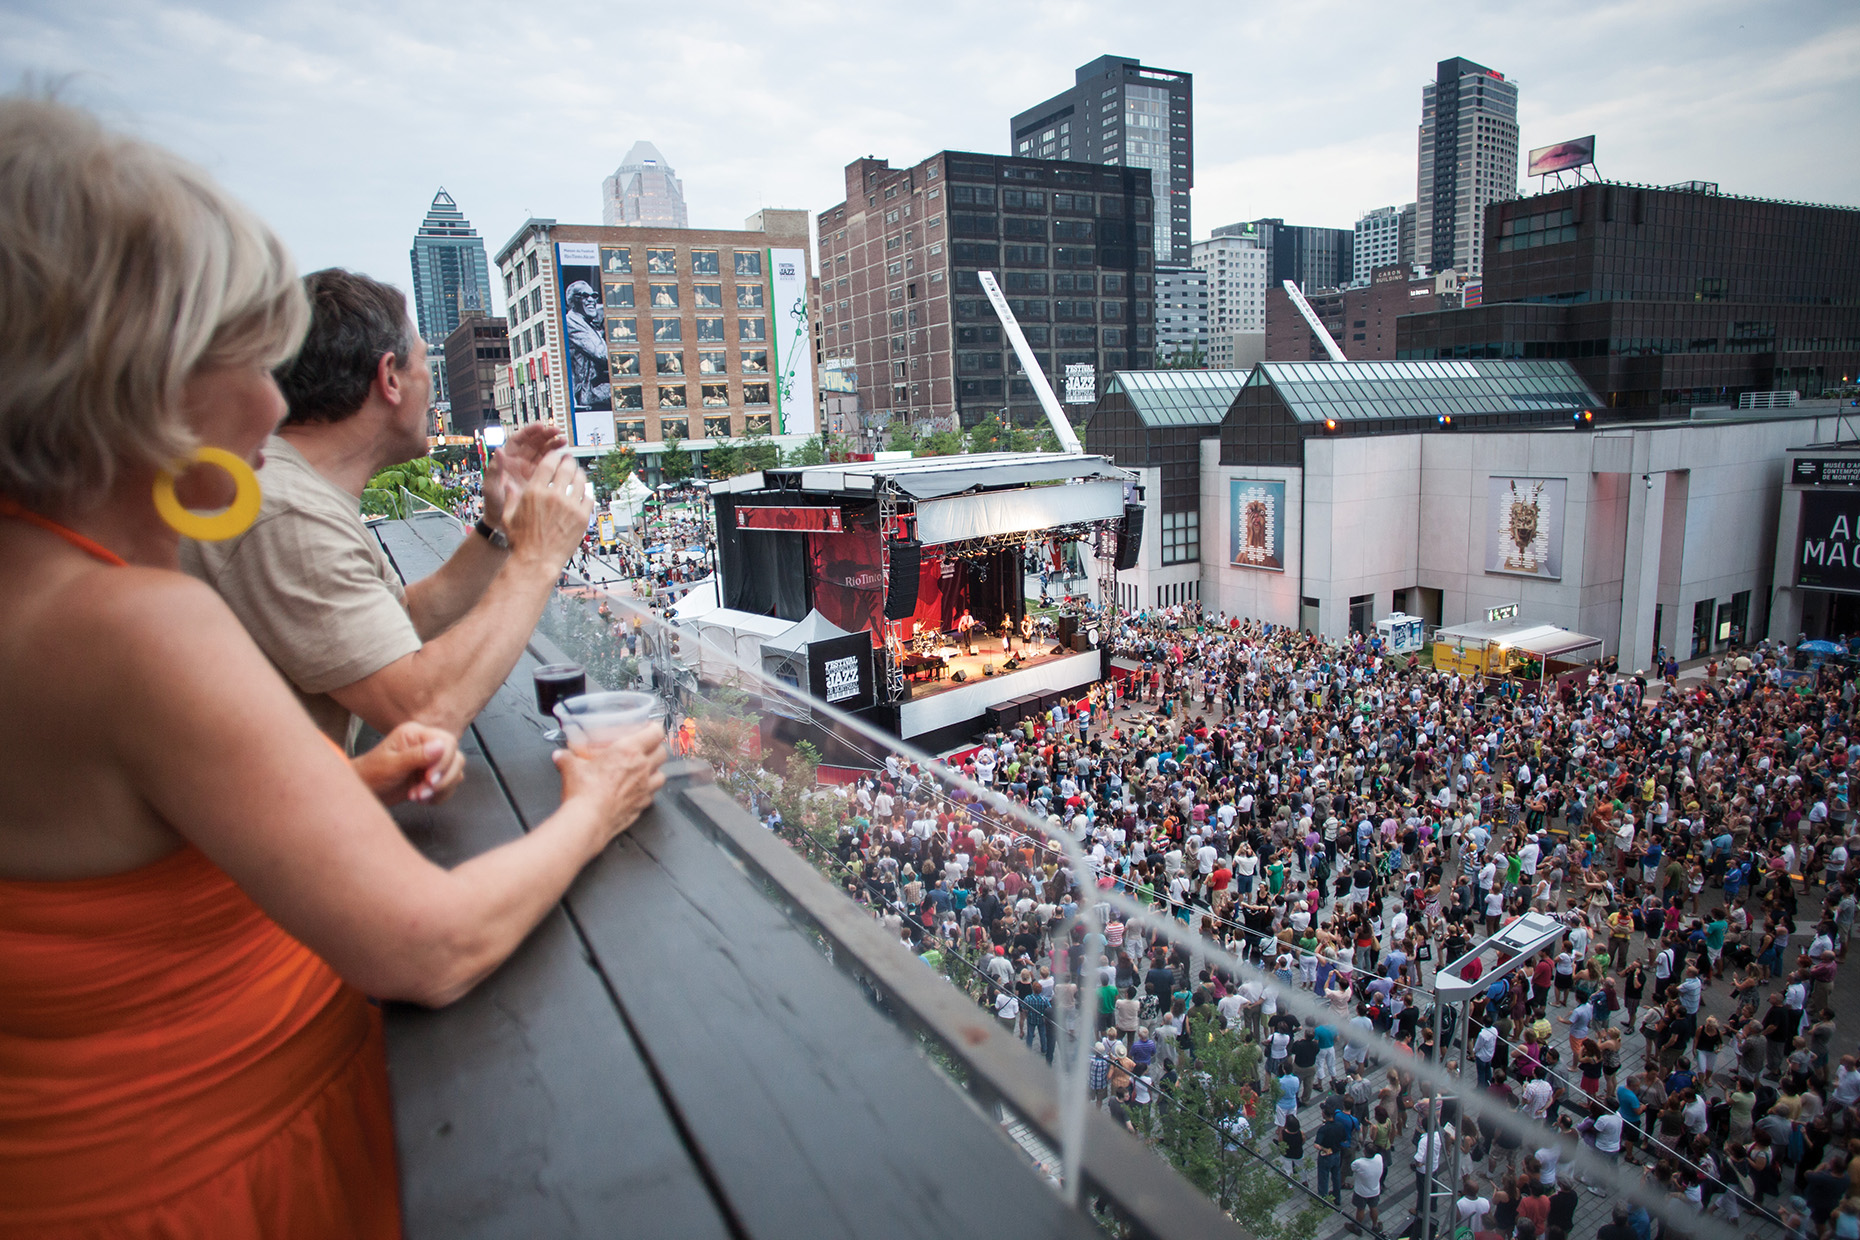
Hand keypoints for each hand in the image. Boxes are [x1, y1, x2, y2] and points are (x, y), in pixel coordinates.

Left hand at [353, 721, 466, 804]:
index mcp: (416, 734)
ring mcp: (431, 760)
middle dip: (442, 779)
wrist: (365, 791)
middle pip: (456, 758)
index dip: (443, 762)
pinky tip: (422, 798)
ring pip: (455, 773)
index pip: (447, 742)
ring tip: (418, 795)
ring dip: (440, 789)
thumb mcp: (391, 765)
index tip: (429, 778)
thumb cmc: (371, 774)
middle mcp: (426, 744)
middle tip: (423, 790)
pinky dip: (439, 796)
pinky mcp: (433, 775)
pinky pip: (450, 785)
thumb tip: (439, 747)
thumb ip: (415, 756)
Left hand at [481, 424, 566, 529]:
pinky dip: (557, 461)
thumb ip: (494, 470)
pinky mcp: (540, 480)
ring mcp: (532, 471)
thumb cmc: (493, 505)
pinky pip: (550, 467)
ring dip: (553, 445)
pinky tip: (565, 459)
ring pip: (544, 453)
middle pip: (534, 443)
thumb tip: (498, 450)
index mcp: (508, 461)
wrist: (503, 522)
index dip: (529, 432)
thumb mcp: (491, 488)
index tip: (540, 427)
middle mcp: (520, 463)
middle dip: (545, 435)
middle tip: (556, 431)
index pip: (519, 440)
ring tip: (564, 441)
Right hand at [503, 449, 593, 567]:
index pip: (548, 463)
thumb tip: (509, 484)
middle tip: (569, 460)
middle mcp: (554, 496)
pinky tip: (583, 492)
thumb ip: (510, 497)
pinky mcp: (582, 518)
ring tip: (578, 473)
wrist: (536, 561)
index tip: (556, 455)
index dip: (554, 456)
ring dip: (579, 473)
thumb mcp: (508, 516)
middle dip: (569, 461)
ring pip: (581, 480)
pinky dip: (586, 492)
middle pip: (567, 468)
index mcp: (535, 492)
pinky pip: (589, 497)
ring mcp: (570, 507)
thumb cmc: (521, 541)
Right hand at [553, 725, 667, 846]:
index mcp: (629, 751)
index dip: (655, 728)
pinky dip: (648, 792)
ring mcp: (645, 789)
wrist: (588, 820)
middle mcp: (642, 768)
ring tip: (646, 771)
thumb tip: (560, 756)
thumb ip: (566, 758)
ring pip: (662, 775)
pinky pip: (652, 796)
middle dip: (656, 749)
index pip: (655, 733)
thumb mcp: (571, 768)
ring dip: (656, 771)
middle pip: (662, 753)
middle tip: (647, 749)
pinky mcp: (642, 806)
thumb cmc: (585, 792)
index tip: (650, 728)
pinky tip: (637, 792)